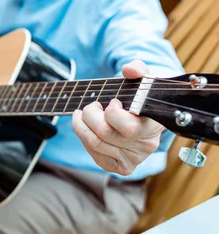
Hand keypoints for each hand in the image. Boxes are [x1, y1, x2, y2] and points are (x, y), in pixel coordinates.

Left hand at [72, 60, 164, 175]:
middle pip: (103, 134)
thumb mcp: (143, 79)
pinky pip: (95, 155)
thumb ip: (137, 69)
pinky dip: (85, 139)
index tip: (112, 101)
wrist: (147, 116)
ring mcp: (133, 160)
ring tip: (82, 114)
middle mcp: (145, 146)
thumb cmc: (142, 96)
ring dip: (81, 126)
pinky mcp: (121, 167)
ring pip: (95, 144)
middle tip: (92, 106)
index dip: (112, 112)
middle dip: (89, 115)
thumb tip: (129, 69)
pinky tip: (88, 128)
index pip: (127, 126)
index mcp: (154, 125)